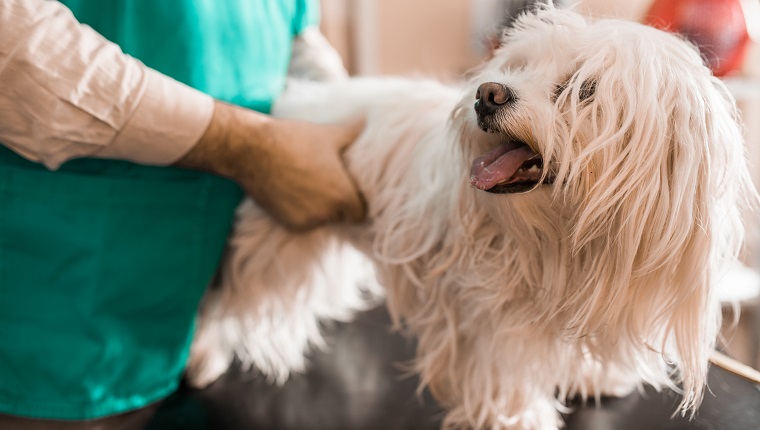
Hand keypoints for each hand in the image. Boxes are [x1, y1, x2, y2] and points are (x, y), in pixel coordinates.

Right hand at [176, 101, 366, 229]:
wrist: (252, 149)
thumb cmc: (294, 139)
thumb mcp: (330, 134)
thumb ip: (354, 133)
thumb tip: (370, 121)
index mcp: (343, 195)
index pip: (361, 213)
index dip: (358, 203)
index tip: (351, 191)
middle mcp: (327, 213)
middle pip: (342, 217)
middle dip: (339, 205)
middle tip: (329, 184)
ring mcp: (307, 221)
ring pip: (322, 220)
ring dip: (320, 209)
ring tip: (309, 184)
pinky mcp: (288, 224)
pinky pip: (303, 222)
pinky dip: (302, 212)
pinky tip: (294, 191)